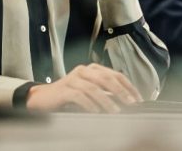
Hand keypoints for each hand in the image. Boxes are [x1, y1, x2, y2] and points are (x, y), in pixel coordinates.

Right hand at [25, 63, 141, 112]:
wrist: (43, 98)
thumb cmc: (69, 96)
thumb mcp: (89, 92)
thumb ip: (105, 93)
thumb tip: (126, 101)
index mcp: (93, 69)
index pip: (115, 74)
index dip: (128, 86)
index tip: (138, 99)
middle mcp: (84, 71)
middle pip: (106, 78)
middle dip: (121, 91)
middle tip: (130, 103)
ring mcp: (73, 78)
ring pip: (94, 88)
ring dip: (107, 101)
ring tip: (115, 111)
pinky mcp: (64, 89)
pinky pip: (79, 96)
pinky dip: (89, 104)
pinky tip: (96, 112)